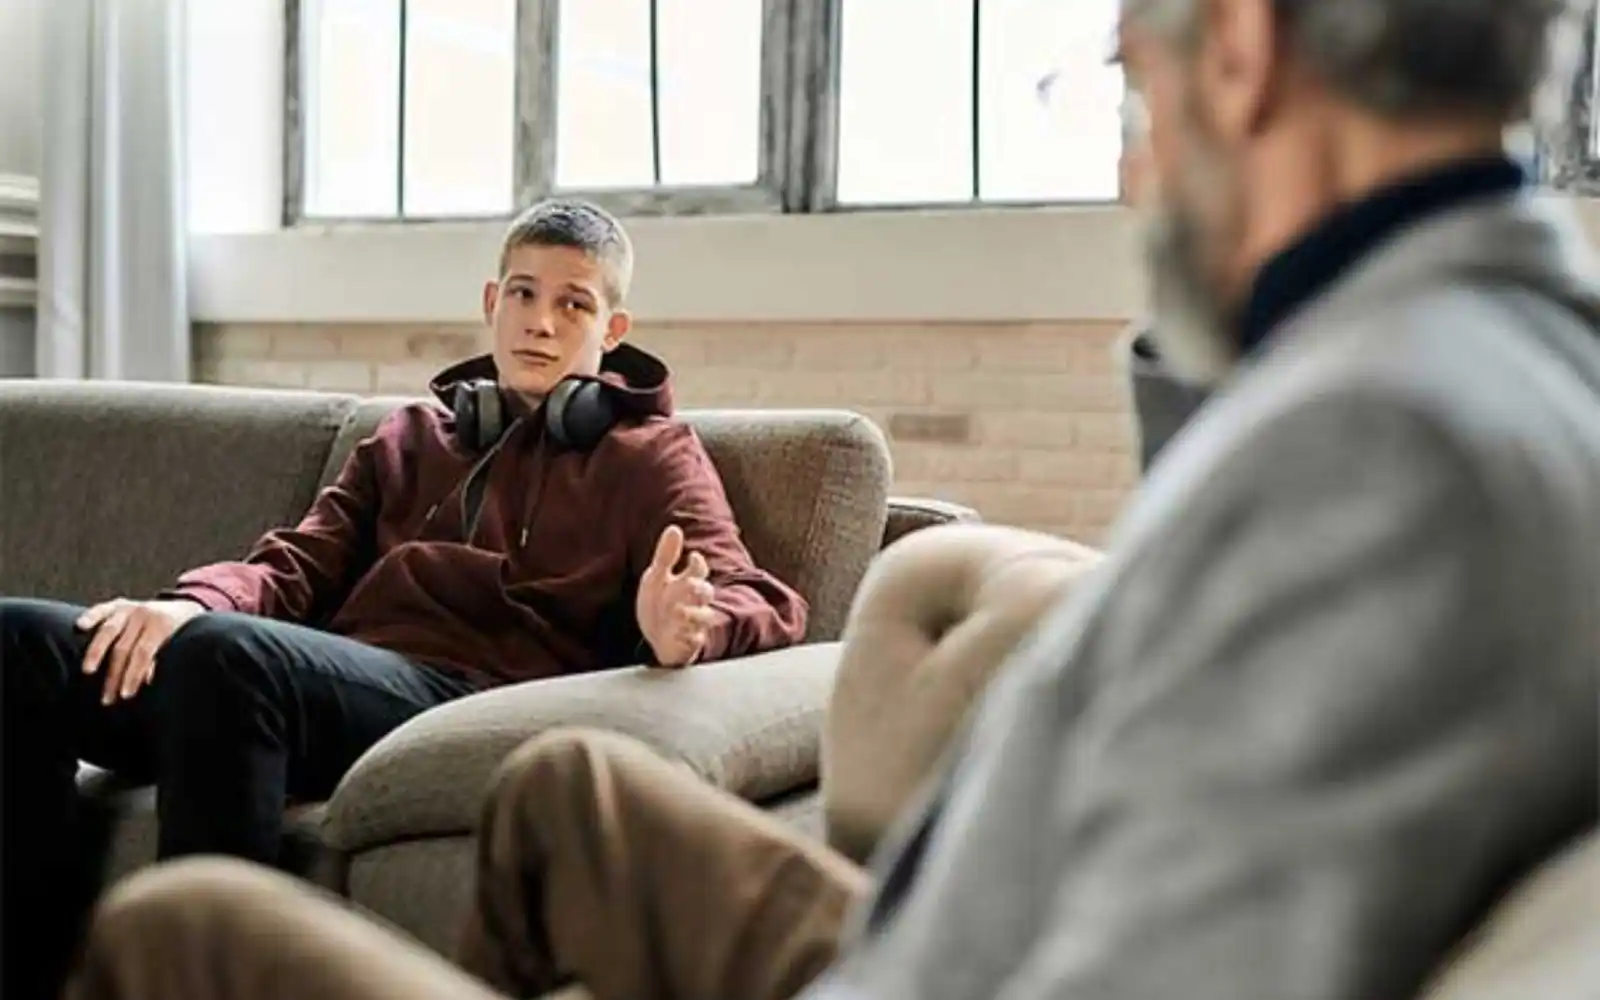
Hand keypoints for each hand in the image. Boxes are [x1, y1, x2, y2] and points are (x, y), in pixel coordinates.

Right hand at [76, 598, 205, 704]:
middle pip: (123, 647)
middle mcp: (145, 615)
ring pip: (109, 630)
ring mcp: (130, 608)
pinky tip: (80, 626)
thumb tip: (146, 681)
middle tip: (107, 698)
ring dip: (96, 652)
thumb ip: (161, 660)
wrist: (184, 607)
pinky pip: (102, 609)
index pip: (144, 653)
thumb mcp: (177, 646)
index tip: (125, 695)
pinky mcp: (118, 604)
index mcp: (162, 625)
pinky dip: (90, 616)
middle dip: (114, 674)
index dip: (133, 674)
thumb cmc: (179, 635)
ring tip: (87, 671)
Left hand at [636, 525, 719, 667]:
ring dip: (693, 614)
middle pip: (706, 592)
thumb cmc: (659, 601)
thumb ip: (666, 555)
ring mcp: (693, 622)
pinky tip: (678, 634)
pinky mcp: (690, 644)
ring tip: (678, 612)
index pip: (698, 569)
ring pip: (704, 616)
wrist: (655, 634)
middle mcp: (694, 601)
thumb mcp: (656, 577)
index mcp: (687, 581)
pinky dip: (689, 638)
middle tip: (690, 585)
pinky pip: (695, 641)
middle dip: (699, 588)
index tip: (693, 557)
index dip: (697, 564)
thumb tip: (674, 528)